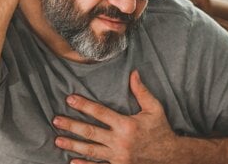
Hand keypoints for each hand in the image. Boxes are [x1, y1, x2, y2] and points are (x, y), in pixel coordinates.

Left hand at [52, 71, 179, 163]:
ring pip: (91, 151)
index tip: (69, 99)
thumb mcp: (154, 109)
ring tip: (58, 140)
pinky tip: (72, 162)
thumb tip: (133, 72)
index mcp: (127, 125)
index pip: (100, 113)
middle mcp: (121, 141)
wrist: (172, 157)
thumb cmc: (161, 130)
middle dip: (71, 126)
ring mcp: (119, 156)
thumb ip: (141, 91)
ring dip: (73, 145)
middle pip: (90, 132)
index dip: (84, 105)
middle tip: (56, 121)